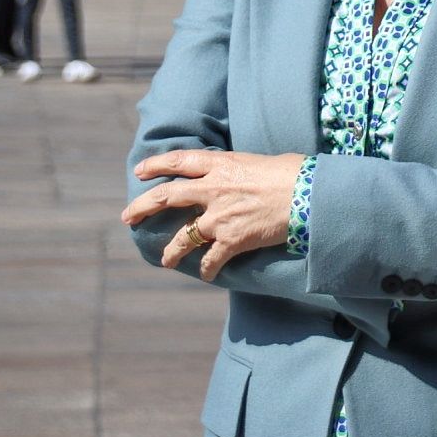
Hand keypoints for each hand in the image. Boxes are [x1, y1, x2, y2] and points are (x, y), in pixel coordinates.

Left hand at [122, 150, 303, 280]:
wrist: (308, 195)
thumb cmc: (293, 173)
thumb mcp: (260, 161)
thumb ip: (240, 170)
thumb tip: (240, 174)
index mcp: (221, 164)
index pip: (178, 160)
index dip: (156, 164)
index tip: (141, 170)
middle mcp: (213, 189)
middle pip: (166, 196)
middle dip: (143, 207)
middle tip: (128, 217)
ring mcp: (220, 216)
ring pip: (183, 236)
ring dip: (172, 251)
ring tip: (166, 260)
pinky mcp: (232, 240)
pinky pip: (212, 259)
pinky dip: (208, 269)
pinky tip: (207, 275)